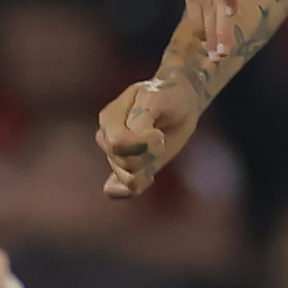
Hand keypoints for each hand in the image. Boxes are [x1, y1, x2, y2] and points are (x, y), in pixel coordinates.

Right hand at [96, 77, 203, 200]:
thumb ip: (141, 118)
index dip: (142, 144)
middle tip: (161, 138)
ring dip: (149, 168)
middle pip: (123, 163)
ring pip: (127, 178)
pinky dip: (131, 190)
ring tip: (157, 149)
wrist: (180, 103)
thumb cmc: (168, 96)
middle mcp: (107, 138)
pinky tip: (148, 178)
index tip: (159, 134)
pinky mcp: (125, 169)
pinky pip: (119, 191)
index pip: (118, 144)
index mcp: (110, 118)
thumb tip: (124, 143)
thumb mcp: (158, 99)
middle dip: (149, 155)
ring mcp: (114, 155)